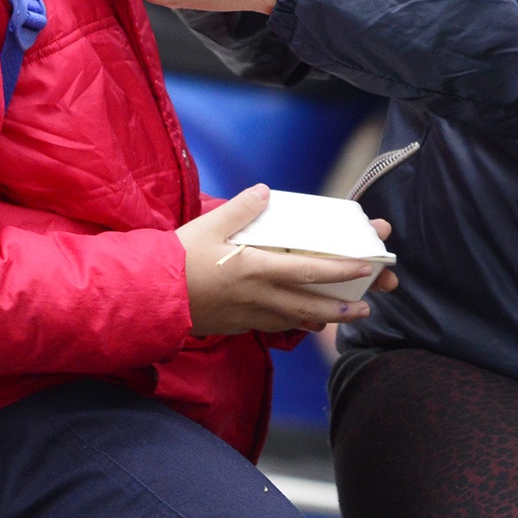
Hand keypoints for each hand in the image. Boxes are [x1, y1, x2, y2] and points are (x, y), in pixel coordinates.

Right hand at [177, 187, 392, 335]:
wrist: (149, 295)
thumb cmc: (179, 257)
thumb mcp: (210, 224)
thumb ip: (241, 208)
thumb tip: (265, 192)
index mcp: (255, 268)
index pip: (308, 270)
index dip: (341, 269)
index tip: (366, 267)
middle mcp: (258, 296)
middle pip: (309, 304)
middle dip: (342, 306)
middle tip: (368, 305)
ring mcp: (248, 314)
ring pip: (294, 320)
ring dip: (322, 318)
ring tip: (344, 316)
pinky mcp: (236, 324)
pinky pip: (272, 326)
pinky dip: (292, 324)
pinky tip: (302, 322)